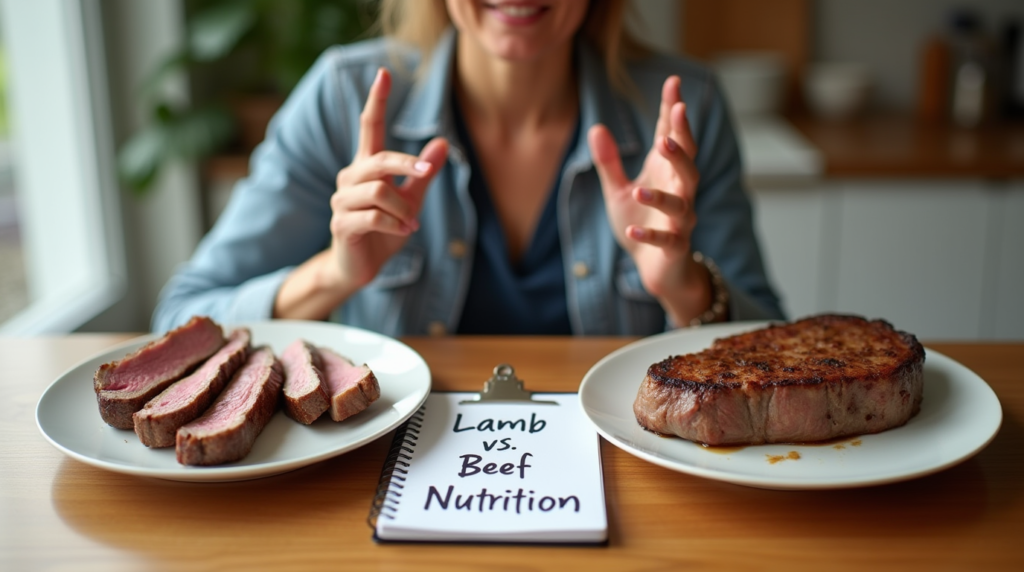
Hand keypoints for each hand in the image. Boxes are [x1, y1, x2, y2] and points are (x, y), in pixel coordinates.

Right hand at [328, 67, 448, 292]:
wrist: (360, 267)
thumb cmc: (384, 230)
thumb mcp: (410, 199)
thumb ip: (423, 173)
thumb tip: (441, 142)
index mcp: (366, 167)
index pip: (370, 127)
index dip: (377, 101)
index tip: (384, 73)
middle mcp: (350, 178)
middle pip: (379, 159)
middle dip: (406, 164)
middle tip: (424, 172)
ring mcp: (342, 201)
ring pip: (378, 191)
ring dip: (403, 208)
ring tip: (412, 223)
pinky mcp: (341, 224)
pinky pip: (372, 217)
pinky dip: (394, 224)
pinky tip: (404, 232)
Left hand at [587, 75, 709, 323]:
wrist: (655, 268)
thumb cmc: (641, 223)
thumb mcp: (618, 190)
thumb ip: (609, 162)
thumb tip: (596, 128)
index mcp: (665, 173)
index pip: (672, 136)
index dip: (673, 111)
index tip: (674, 83)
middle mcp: (679, 192)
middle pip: (688, 164)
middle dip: (682, 142)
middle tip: (676, 116)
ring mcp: (680, 220)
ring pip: (681, 204)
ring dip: (661, 197)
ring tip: (639, 190)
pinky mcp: (674, 246)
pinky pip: (666, 240)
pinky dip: (649, 236)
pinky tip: (632, 231)